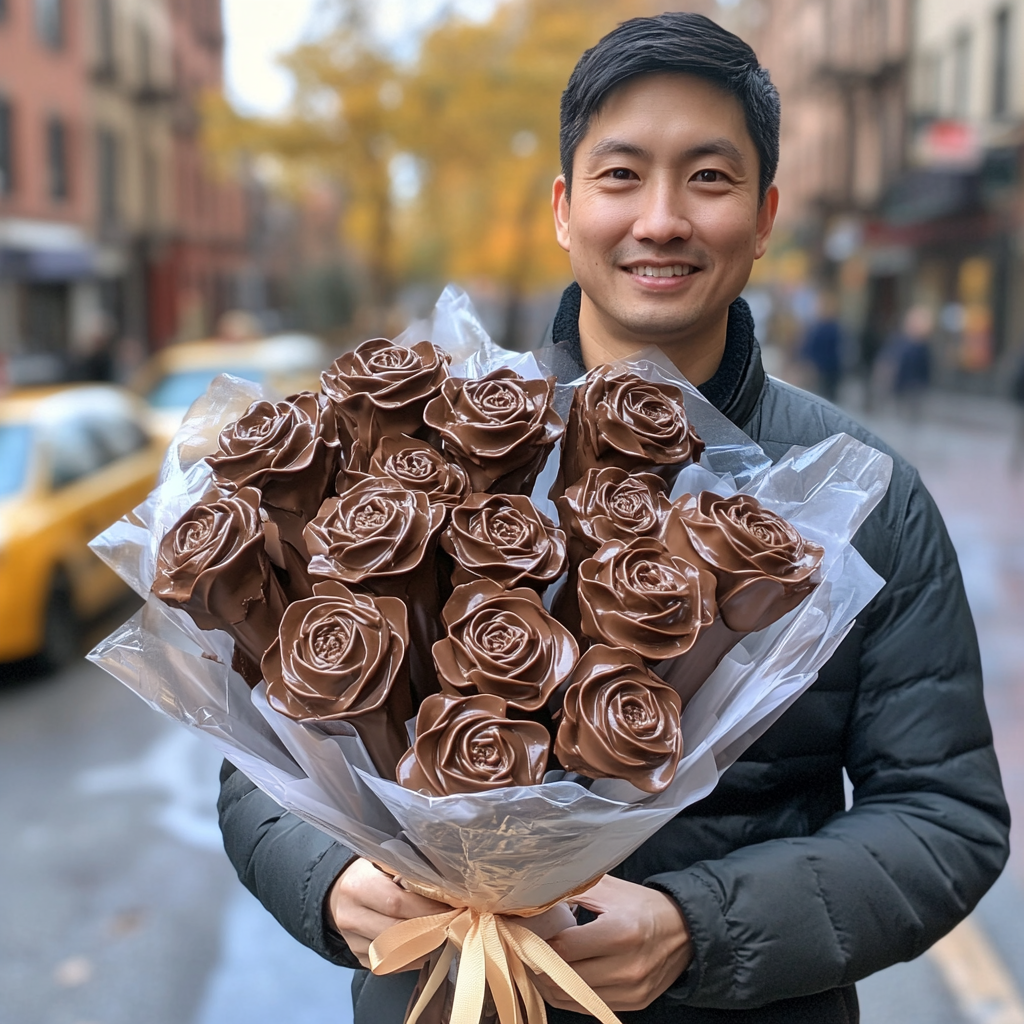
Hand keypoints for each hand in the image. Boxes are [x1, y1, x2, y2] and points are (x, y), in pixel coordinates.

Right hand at [326, 858, 451, 968]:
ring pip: (396, 953)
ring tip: (446, 933)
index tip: (451, 906)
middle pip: (396, 931)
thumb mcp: (384, 863)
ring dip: (425, 946)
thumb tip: (443, 888)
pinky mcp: (361, 959)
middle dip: (429, 927)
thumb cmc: (371, 873)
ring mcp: (353, 942)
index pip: (396, 903)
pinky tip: (429, 945)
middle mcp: (351, 917)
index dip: (427, 907)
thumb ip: (407, 874)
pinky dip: (414, 957)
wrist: (341, 894)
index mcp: (357, 886)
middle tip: (454, 921)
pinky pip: (393, 965)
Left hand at [532, 875, 692, 1012]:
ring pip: (573, 997)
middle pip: (565, 977)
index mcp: (620, 931)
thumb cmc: (642, 905)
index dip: (538, 941)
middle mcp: (627, 966)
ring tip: (536, 964)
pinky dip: (569, 993)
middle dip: (538, 964)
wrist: (684, 930)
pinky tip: (558, 978)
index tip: (523, 932)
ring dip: (549, 983)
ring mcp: (632, 989)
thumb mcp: (609, 888)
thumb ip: (573, 890)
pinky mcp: (634, 1003)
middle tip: (523, 949)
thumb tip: (535, 896)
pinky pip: (589, 1005)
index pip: (564, 948)